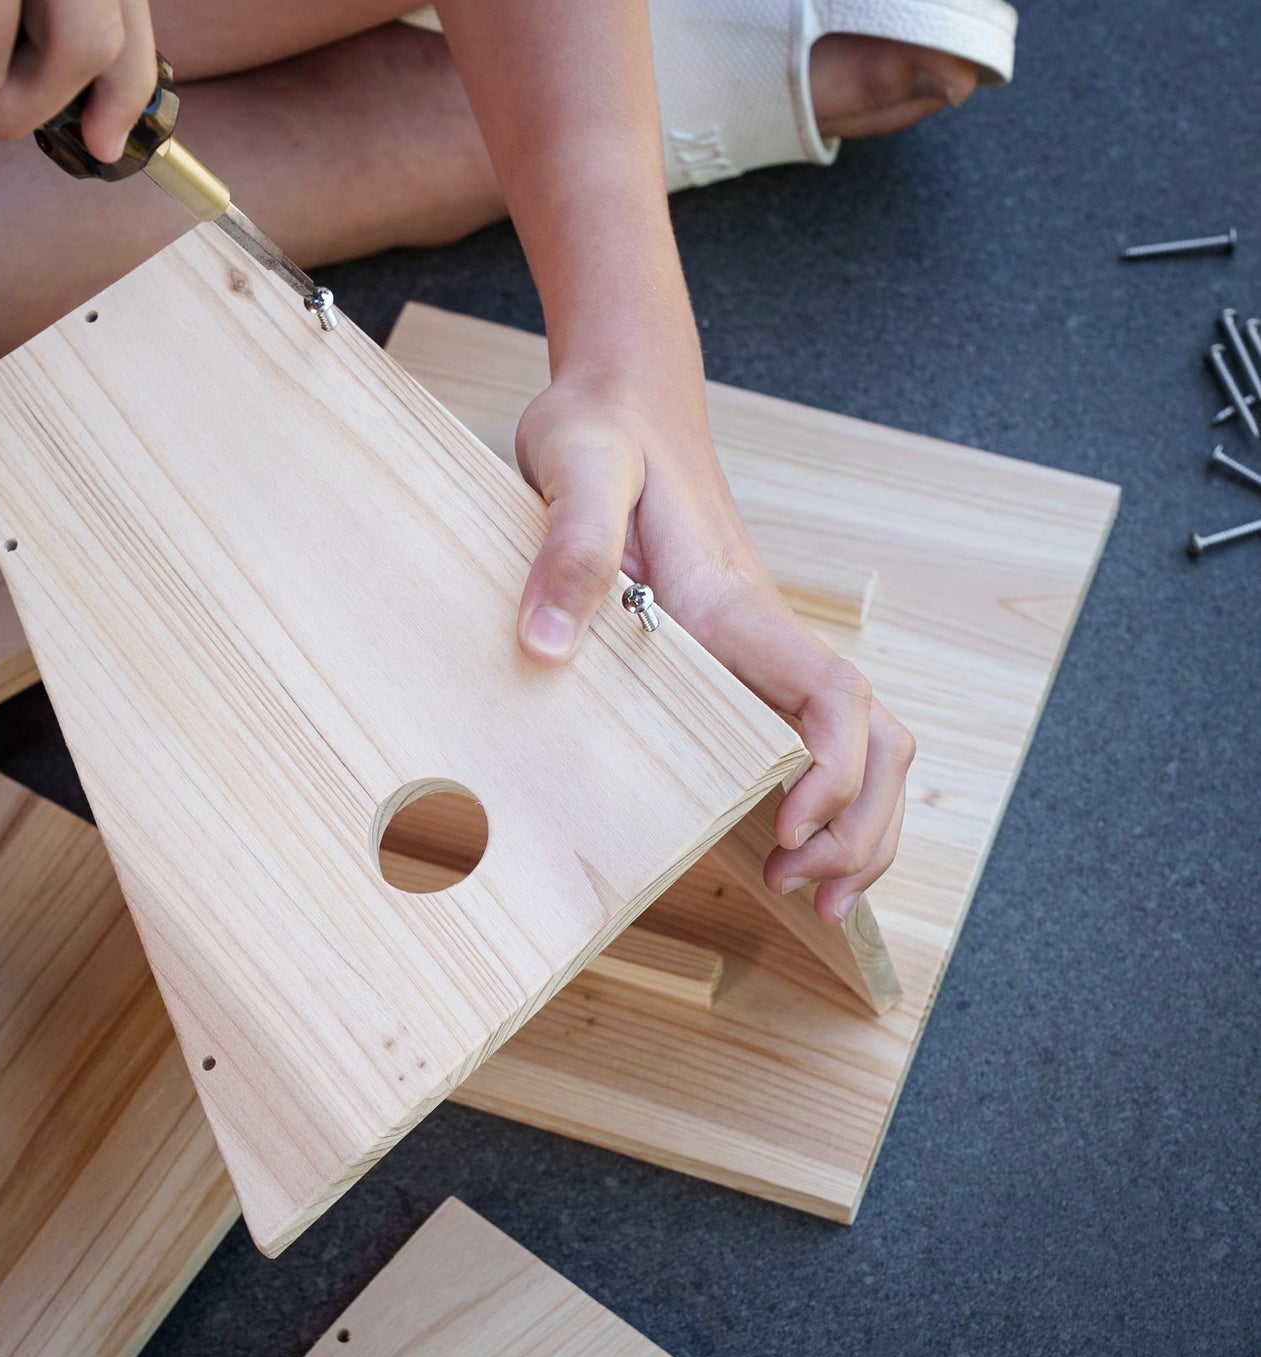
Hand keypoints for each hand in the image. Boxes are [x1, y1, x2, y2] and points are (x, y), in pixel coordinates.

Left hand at [514, 365, 914, 923]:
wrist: (626, 395)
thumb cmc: (602, 429)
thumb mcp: (576, 468)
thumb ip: (570, 549)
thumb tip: (548, 649)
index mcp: (733, 603)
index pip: (832, 695)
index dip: (834, 772)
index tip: (788, 830)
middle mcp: (763, 630)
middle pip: (876, 736)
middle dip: (862, 824)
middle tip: (806, 892)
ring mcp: (758, 644)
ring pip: (861, 739)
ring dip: (857, 819)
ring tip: (810, 888)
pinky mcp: (737, 650)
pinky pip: (810, 728)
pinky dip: (823, 791)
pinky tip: (783, 833)